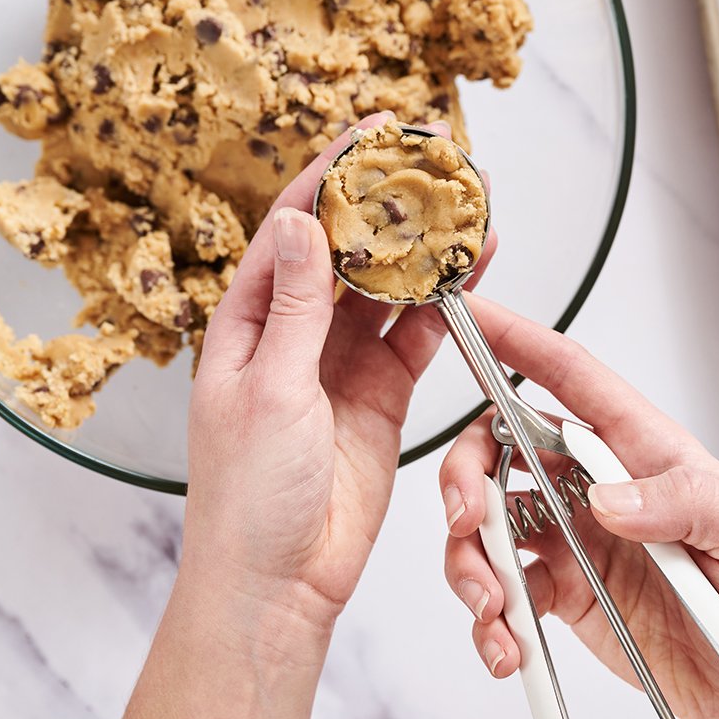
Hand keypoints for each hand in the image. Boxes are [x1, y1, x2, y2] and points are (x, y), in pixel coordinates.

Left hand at [179, 114, 494, 660]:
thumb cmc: (247, 498)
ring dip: (424, 251)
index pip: (293, 228)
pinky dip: (445, 306)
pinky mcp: (382, 395)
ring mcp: (341, 363)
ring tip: (466, 208)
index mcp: (249, 322)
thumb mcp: (270, 388)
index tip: (371, 134)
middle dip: (388, 203)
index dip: (330, 176)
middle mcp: (295, 333)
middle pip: (347, 249)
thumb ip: (296, 306)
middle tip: (433, 161)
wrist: (279, 584)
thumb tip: (303, 223)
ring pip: (389, 288)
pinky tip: (471, 275)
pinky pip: (416, 336)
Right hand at [439, 298, 718, 718]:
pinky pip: (501, 591)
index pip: (572, 376)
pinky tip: (508, 646)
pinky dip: (489, 619)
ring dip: (470, 558)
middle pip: (502, 445)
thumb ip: (686, 503)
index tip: (471, 315)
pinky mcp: (561, 594)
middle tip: (466, 518)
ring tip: (493, 607)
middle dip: (466, 472)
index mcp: (642, 447)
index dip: (517, 339)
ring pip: (487, 520)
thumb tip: (609, 496)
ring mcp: (573, 538)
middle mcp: (597, 482)